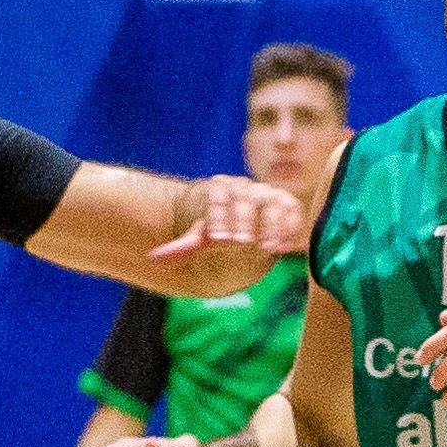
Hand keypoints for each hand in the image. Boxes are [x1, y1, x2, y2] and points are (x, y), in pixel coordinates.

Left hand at [155, 175, 309, 266]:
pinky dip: (291, 226)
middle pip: (245, 197)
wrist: (244, 230)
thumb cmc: (220, 234)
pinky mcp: (287, 204)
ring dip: (271, 225)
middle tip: (240, 243)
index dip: (217, 217)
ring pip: (272, 201)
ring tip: (267, 249)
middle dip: (243, 220)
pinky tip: (285, 247)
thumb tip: (153, 258)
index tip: (216, 241)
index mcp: (220, 190)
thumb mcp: (201, 241)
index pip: (218, 196)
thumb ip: (181, 249)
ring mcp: (268, 193)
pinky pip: (293, 209)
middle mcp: (245, 188)